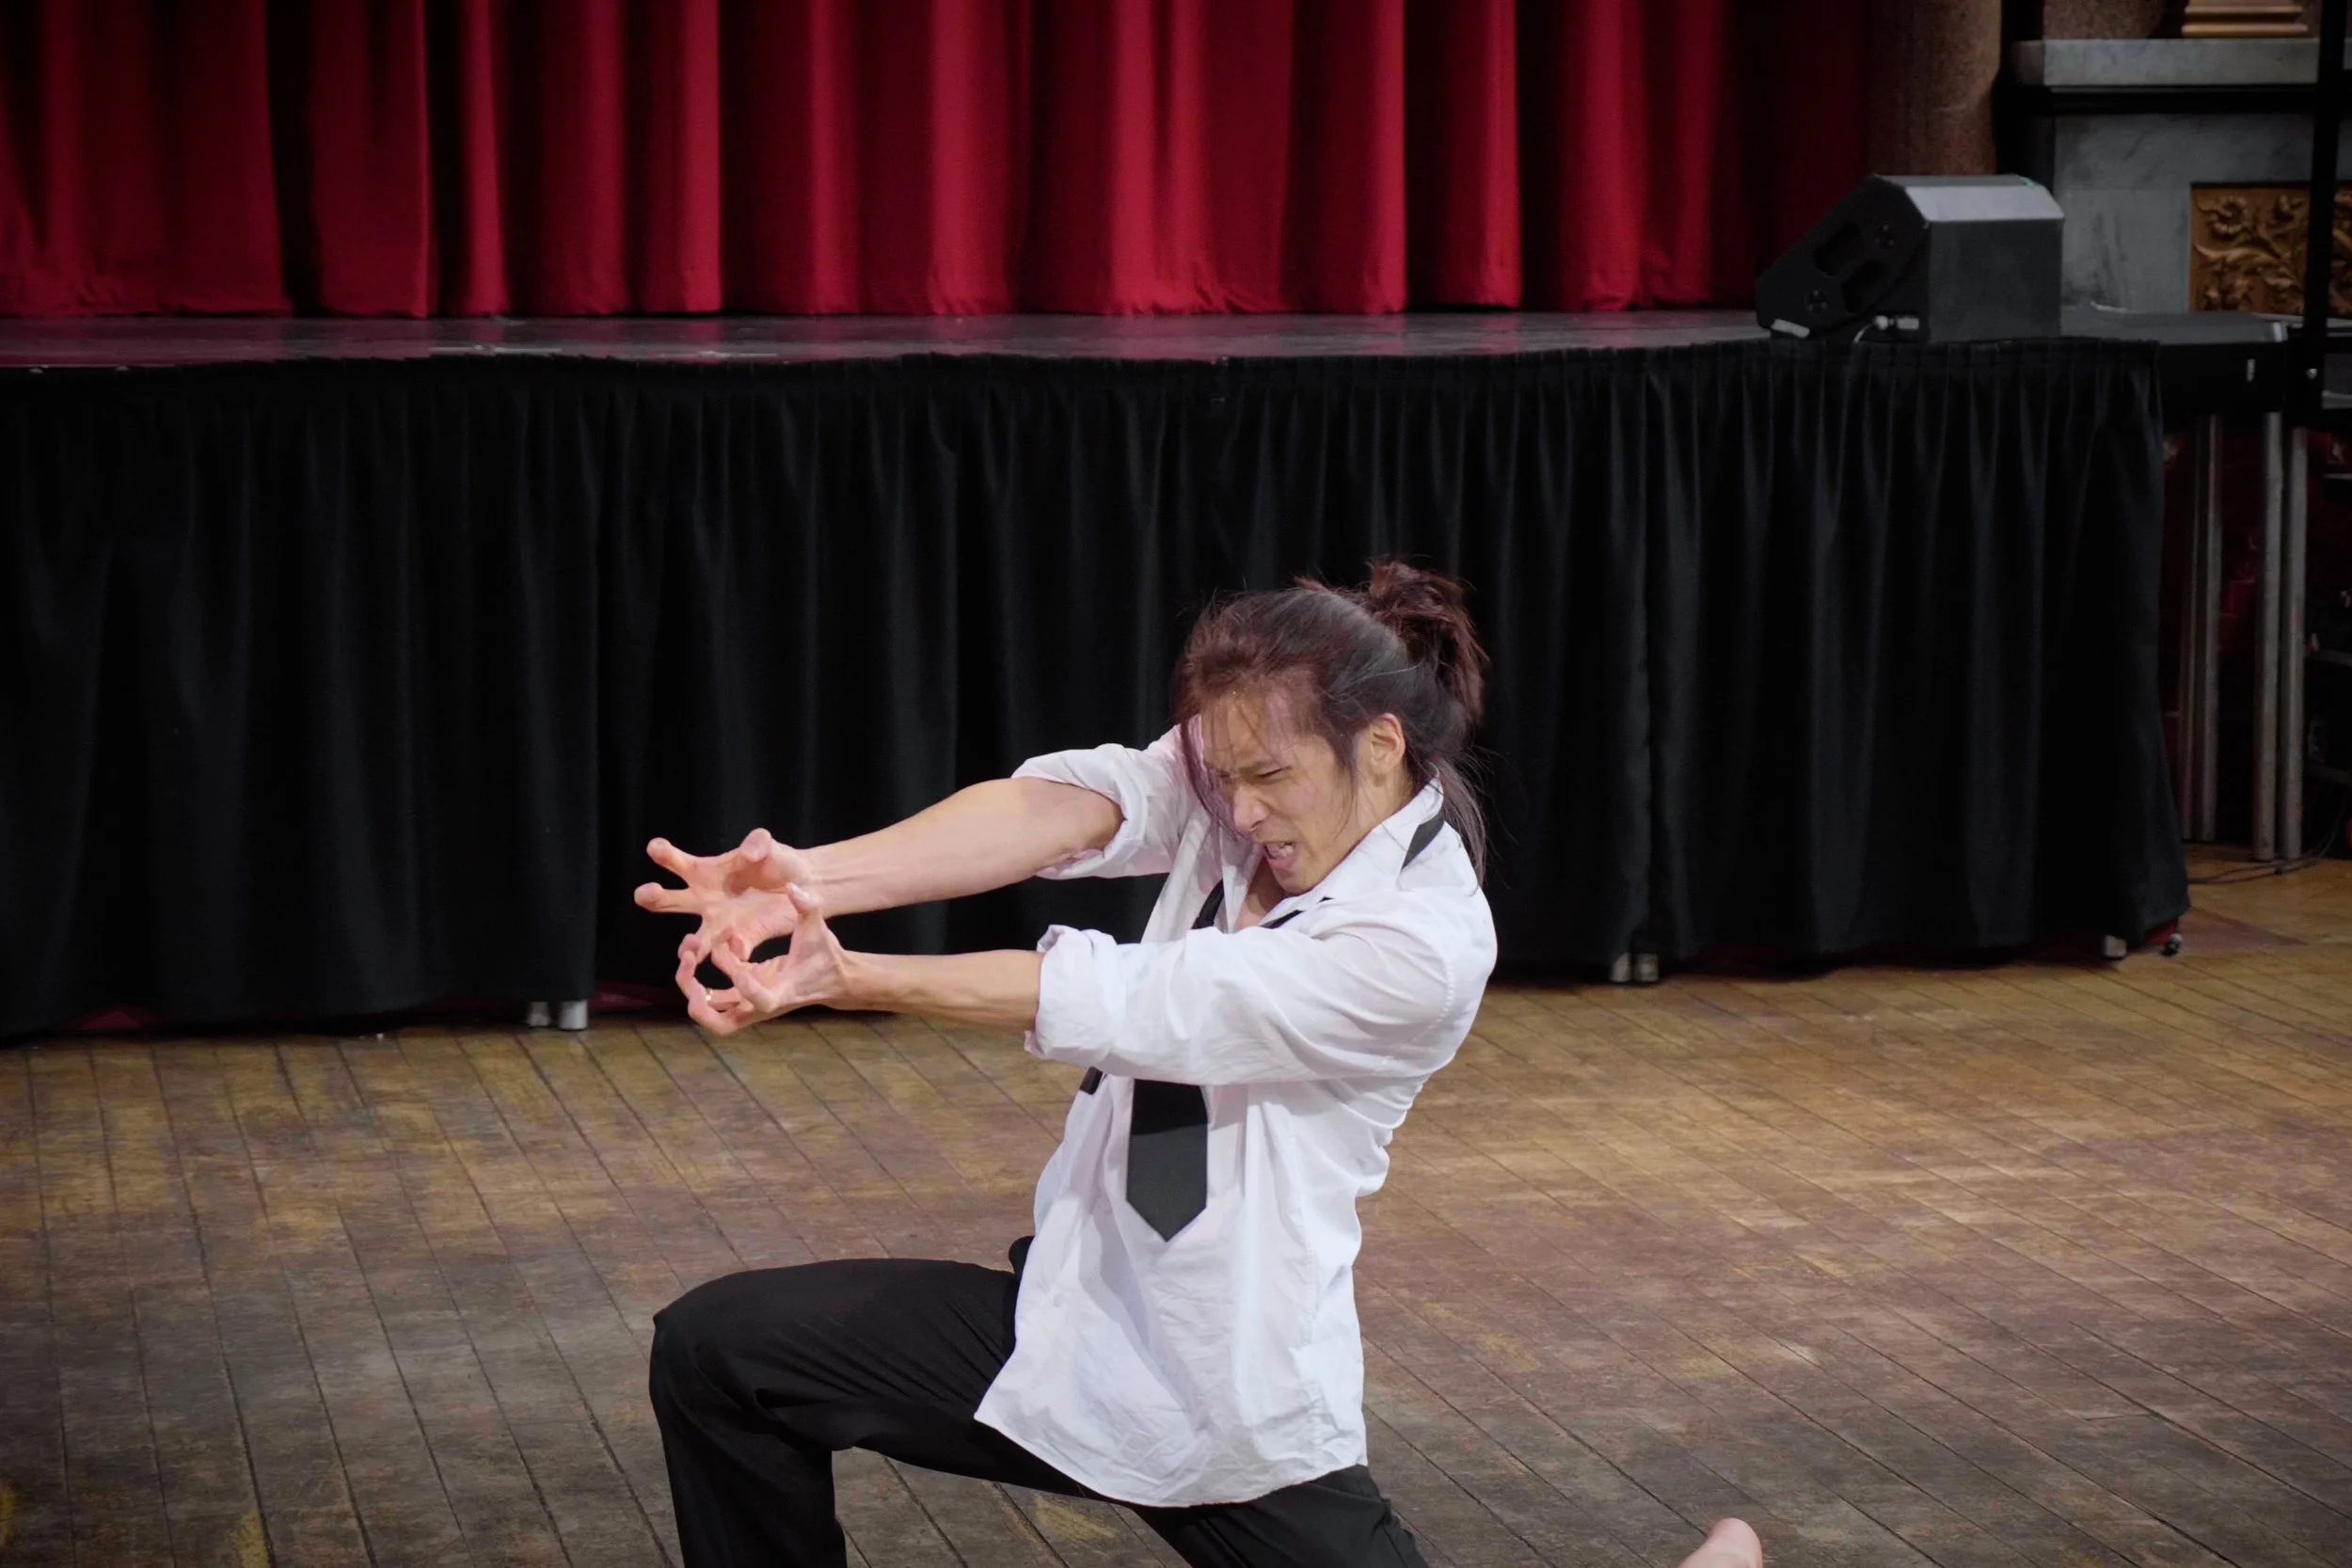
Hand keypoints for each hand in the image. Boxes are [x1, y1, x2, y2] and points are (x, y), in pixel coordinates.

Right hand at [636, 829, 813, 971]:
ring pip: (695, 942)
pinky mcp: (742, 941)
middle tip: (644, 893)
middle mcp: (705, 900)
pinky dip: (732, 955)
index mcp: (706, 873)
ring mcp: (721, 925)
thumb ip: (758, 844)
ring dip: (690, 947)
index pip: (676, 863)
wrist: (805, 887)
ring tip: (690, 947)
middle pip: (669, 902)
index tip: (655, 848)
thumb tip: (747, 853)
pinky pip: (730, 955)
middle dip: (654, 897)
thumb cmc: (779, 861)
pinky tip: (738, 953)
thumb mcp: (770, 846)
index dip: (663, 854)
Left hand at [681, 885, 847, 1035]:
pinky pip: (713, 996)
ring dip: (692, 991)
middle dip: (699, 1002)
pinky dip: (700, 980)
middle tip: (689, 967)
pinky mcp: (743, 995)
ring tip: (686, 958)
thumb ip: (808, 908)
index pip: (762, 1001)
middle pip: (721, 1023)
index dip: (748, 988)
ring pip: (711, 1013)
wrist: (832, 980)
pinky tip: (697, 948)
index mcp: (781, 993)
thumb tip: (793, 887)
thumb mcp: (818, 931)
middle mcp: (760, 1006)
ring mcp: (749, 1004)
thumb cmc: (825, 956)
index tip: (740, 966)